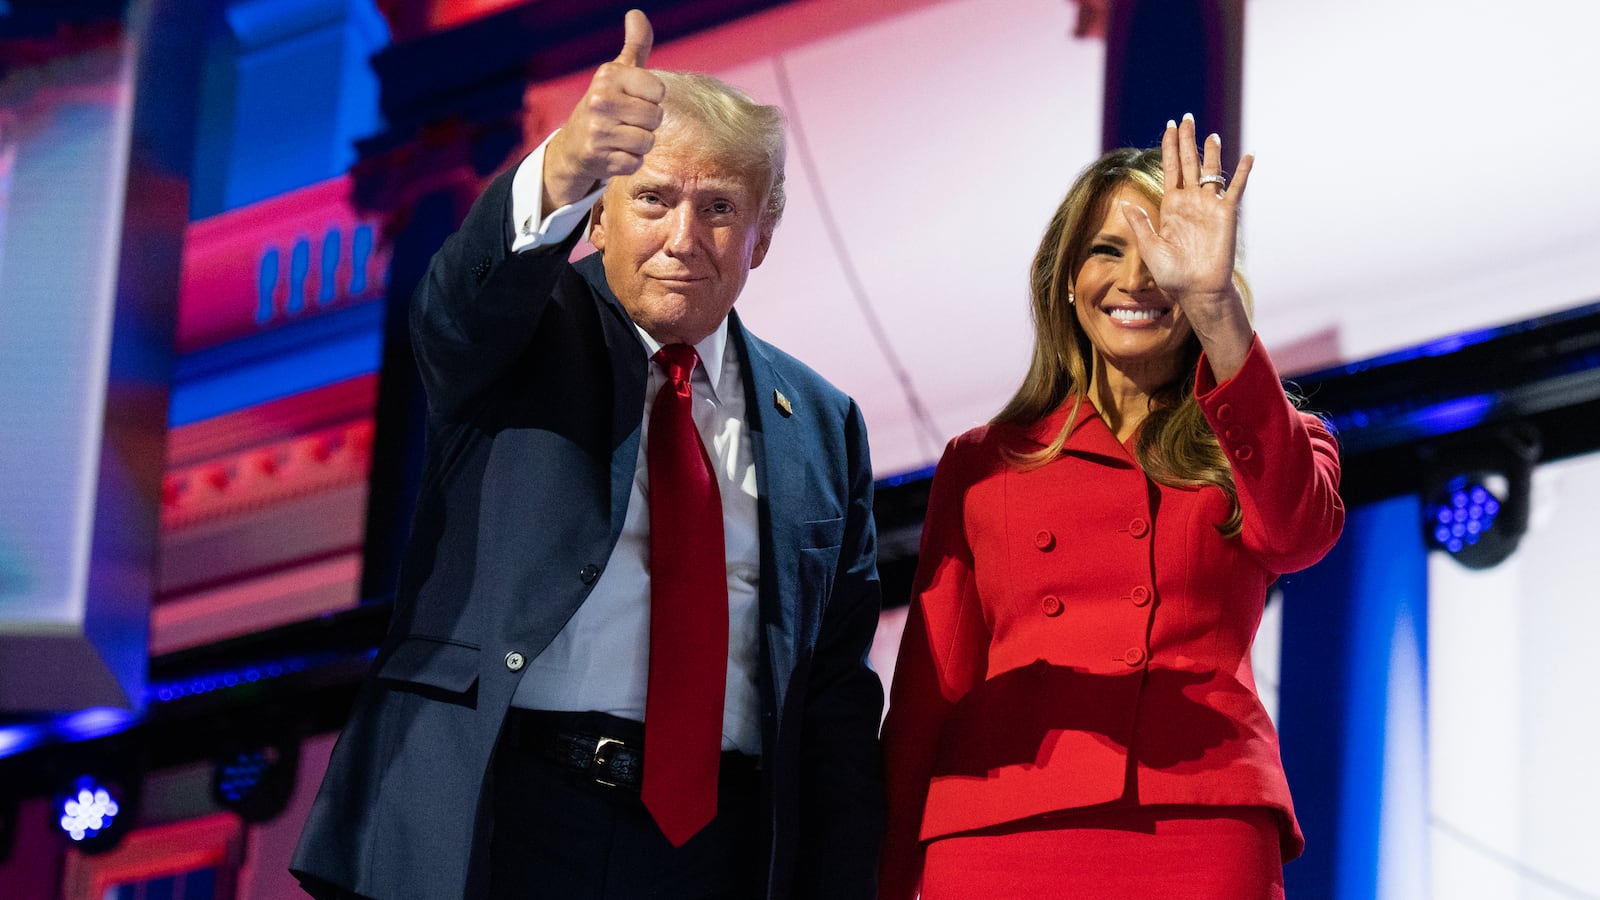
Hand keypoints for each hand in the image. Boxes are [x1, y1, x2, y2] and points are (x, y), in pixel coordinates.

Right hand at [542, 9, 664, 212]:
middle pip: (656, 118)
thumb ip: (635, 45)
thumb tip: (636, 13)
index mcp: (609, 76)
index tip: (633, 99)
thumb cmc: (606, 105)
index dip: (652, 99)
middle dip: (647, 124)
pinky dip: (629, 162)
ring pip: (648, 142)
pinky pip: (636, 163)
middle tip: (626, 121)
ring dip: (639, 144)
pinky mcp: (600, 158)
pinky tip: (614, 153)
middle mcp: (600, 100)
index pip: (659, 91)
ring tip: (620, 137)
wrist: (574, 145)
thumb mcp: (618, 73)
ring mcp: (599, 131)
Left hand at [1122, 114, 1255, 378]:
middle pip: (1189, 163)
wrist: (1196, 291)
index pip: (1171, 169)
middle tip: (1186, 117)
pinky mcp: (1226, 215)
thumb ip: (1140, 224)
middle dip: (1186, 141)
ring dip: (1212, 153)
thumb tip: (1124, 202)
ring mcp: (1209, 207)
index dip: (1169, 148)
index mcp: (1171, 206)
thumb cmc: (1172, 275)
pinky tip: (1247, 156)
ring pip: (1211, 172)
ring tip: (1210, 134)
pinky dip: (1241, 173)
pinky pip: (1235, 189)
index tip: (1168, 126)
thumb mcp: (1150, 248)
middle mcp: (1191, 202)